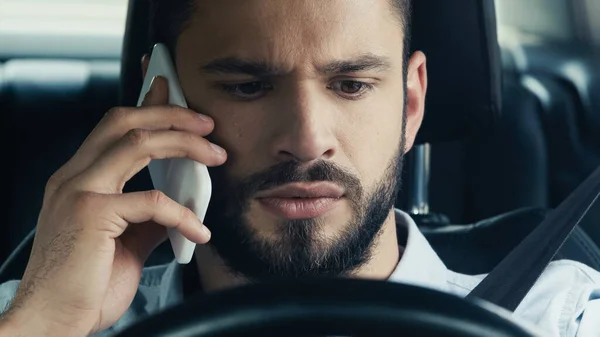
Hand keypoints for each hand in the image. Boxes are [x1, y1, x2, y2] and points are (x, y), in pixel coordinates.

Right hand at [1, 76, 225, 336]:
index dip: (147, 104)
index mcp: (79, 179)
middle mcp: (74, 177)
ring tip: (216, 153)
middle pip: (125, 121)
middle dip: (171, 114)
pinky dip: (183, 214)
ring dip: (184, 144)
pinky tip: (199, 232)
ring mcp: (79, 191)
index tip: (172, 88)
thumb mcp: (124, 241)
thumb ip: (146, 216)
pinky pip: (151, 201)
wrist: (51, 322)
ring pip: (137, 143)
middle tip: (206, 123)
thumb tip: (179, 203)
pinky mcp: (91, 214)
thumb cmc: (84, 285)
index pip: (114, 127)